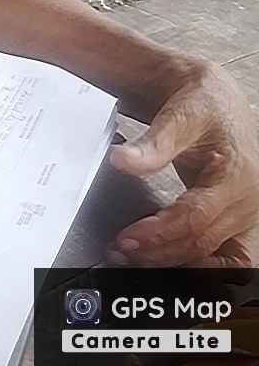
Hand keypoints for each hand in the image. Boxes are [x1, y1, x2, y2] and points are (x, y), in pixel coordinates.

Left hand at [106, 61, 258, 266]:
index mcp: (237, 175)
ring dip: (172, 263)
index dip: (158, 234)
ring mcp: (247, 214)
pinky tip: (164, 260)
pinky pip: (225, 258)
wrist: (217, 99)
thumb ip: (152, 143)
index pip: (195, 219)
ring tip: (134, 258)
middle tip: (119, 251)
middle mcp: (248, 200)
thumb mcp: (179, 116)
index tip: (126, 239)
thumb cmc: (204, 105)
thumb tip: (122, 160)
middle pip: (201, 243)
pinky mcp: (240, 221)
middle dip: (157, 252)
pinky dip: (196, 265)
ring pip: (213, 257)